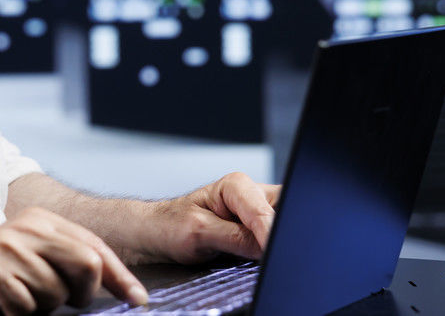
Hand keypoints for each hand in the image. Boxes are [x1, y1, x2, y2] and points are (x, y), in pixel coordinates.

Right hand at [0, 207, 148, 314]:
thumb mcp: (30, 260)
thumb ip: (65, 263)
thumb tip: (114, 285)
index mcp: (41, 221)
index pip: (94, 246)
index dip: (120, 276)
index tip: (138, 299)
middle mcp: (27, 227)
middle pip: (87, 263)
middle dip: (82, 293)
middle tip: (59, 304)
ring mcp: (9, 247)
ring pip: (57, 293)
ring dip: (41, 309)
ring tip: (16, 301)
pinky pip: (28, 308)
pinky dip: (18, 315)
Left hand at [146, 172, 280, 263]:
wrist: (158, 233)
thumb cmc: (170, 225)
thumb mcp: (198, 232)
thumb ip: (234, 238)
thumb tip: (266, 247)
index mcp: (236, 185)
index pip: (264, 213)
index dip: (269, 235)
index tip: (268, 254)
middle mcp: (251, 194)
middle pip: (284, 211)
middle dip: (281, 234)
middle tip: (273, 256)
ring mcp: (259, 212)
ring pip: (286, 223)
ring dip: (280, 241)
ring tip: (269, 258)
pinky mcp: (261, 230)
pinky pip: (279, 236)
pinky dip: (276, 248)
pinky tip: (268, 258)